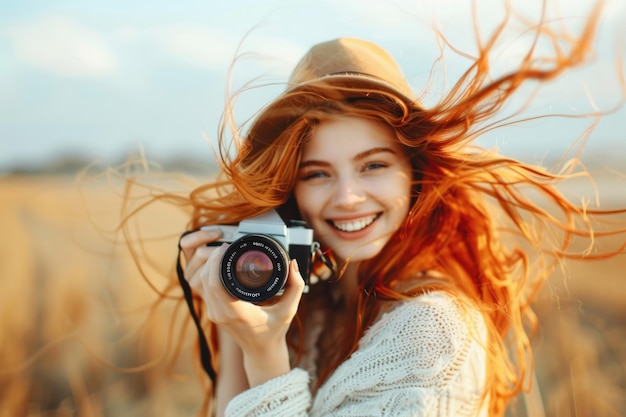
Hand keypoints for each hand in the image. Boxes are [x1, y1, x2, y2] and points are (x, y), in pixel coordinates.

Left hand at [179, 229, 304, 386]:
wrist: (261, 352)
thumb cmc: (274, 332)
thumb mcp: (289, 310)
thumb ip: (295, 286)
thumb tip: (293, 263)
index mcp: (238, 312)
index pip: (216, 283)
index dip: (216, 261)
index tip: (226, 247)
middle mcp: (222, 314)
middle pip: (206, 280)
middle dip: (211, 259)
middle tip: (225, 246)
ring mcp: (215, 314)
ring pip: (203, 284)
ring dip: (209, 266)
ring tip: (222, 253)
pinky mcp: (214, 313)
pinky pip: (206, 290)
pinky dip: (210, 275)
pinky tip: (219, 265)